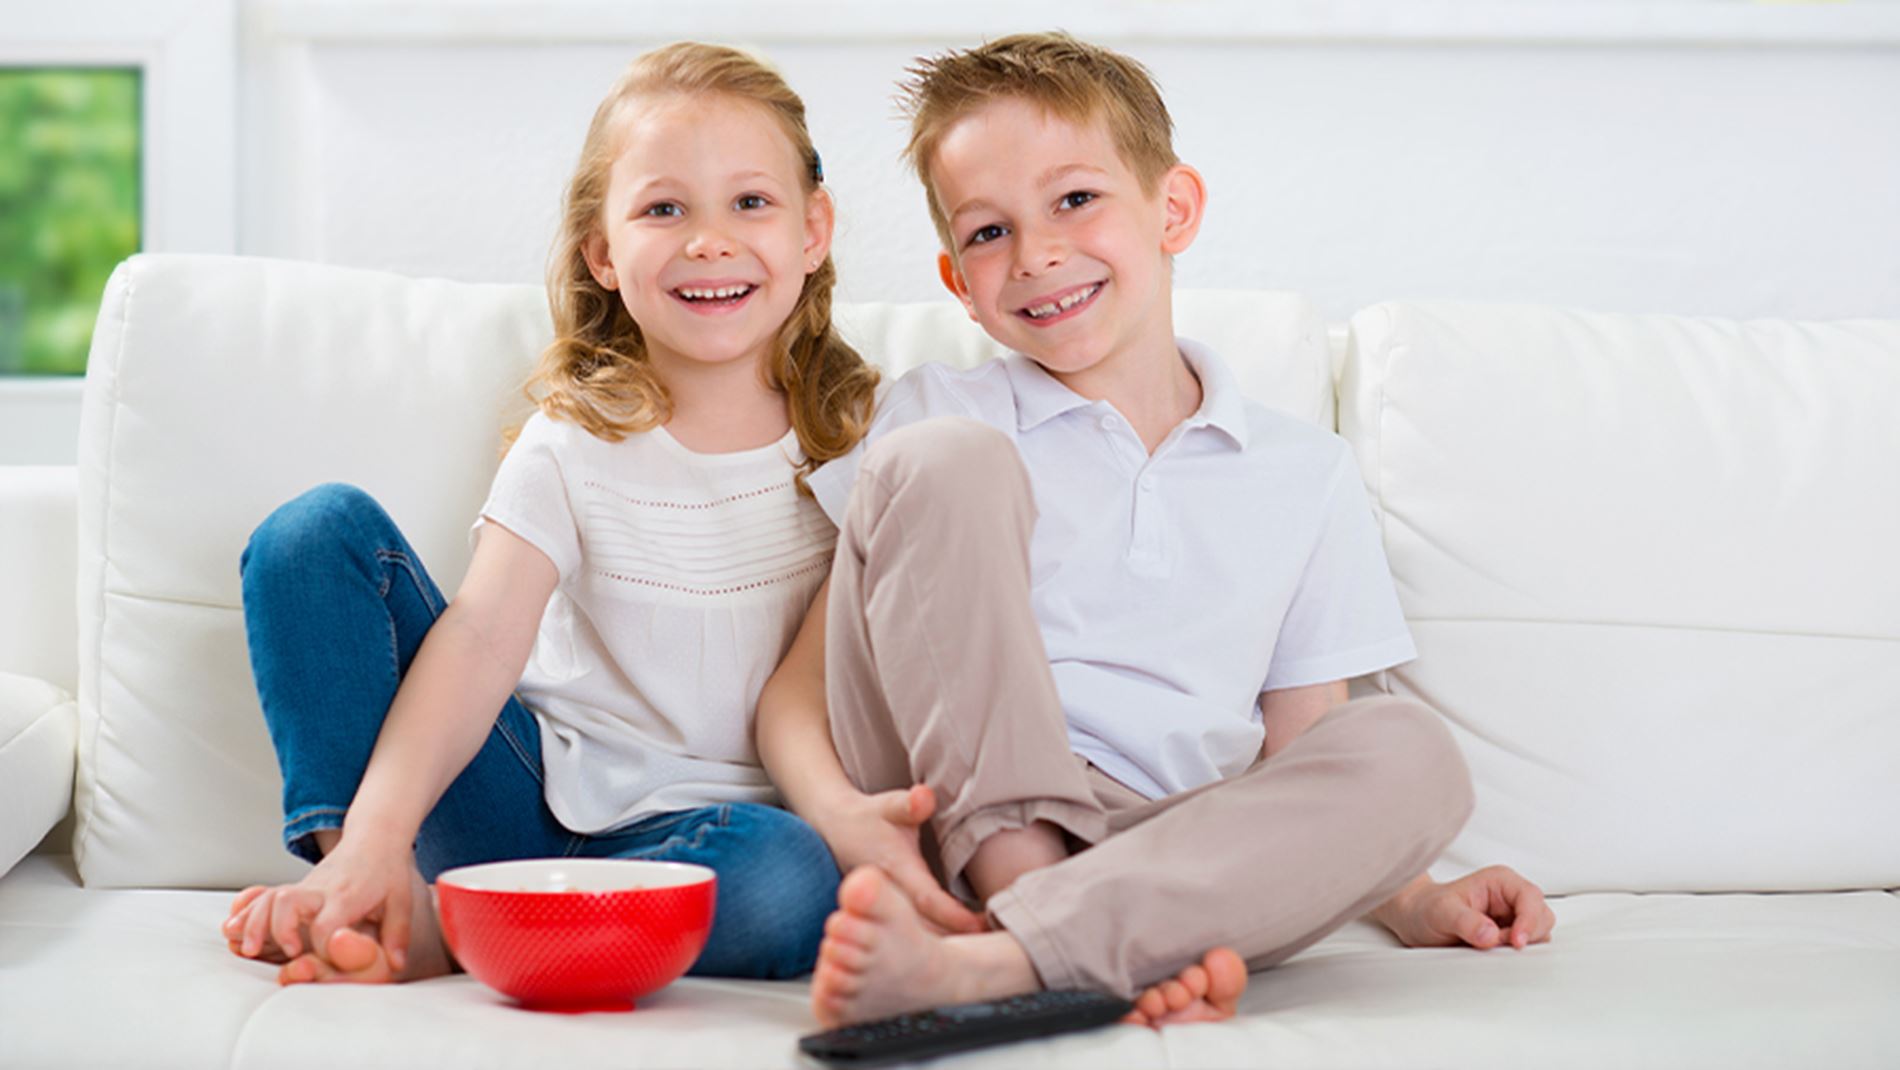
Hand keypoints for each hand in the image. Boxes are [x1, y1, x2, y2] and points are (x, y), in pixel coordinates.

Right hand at [222, 832, 418, 970]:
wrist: (374, 837)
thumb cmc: (388, 870)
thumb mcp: (402, 900)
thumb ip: (398, 934)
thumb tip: (396, 964)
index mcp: (347, 895)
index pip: (326, 923)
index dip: (323, 947)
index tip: (327, 961)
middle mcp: (321, 889)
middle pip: (287, 903)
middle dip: (279, 931)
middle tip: (288, 953)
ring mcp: (305, 886)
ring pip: (269, 898)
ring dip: (254, 923)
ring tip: (248, 949)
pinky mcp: (295, 888)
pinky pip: (263, 896)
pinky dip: (246, 911)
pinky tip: (234, 928)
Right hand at [815, 785, 984, 934]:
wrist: (836, 827)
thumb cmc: (871, 816)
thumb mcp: (889, 804)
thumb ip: (909, 803)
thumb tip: (924, 797)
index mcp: (897, 868)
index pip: (927, 898)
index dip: (952, 914)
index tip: (978, 924)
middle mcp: (890, 894)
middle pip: (925, 927)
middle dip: (957, 938)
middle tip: (996, 948)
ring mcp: (885, 909)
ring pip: (917, 935)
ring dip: (947, 943)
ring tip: (985, 951)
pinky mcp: (885, 915)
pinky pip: (912, 933)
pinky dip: (934, 941)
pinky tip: (959, 947)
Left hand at [1377, 865, 1555, 949]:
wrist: (1415, 920)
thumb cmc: (1426, 908)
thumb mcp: (1441, 912)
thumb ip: (1465, 922)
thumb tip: (1490, 935)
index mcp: (1500, 882)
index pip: (1530, 898)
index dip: (1528, 920)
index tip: (1515, 941)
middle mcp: (1510, 898)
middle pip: (1541, 917)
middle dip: (1526, 935)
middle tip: (1498, 946)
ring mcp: (1512, 918)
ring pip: (1538, 934)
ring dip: (1521, 947)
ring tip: (1490, 948)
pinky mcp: (1509, 937)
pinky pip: (1526, 948)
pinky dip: (1515, 955)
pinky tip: (1493, 954)